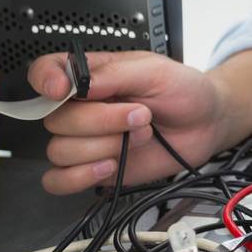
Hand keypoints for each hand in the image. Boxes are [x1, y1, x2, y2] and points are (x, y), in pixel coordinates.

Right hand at [28, 50, 229, 194]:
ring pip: (59, 150)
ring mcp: (86, 140)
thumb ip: (114, 75)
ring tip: (139, 136)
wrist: (207, 124)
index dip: (44, 80)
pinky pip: (58, 180)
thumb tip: (76, 82)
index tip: (62, 89)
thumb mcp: (155, 71)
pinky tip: (110, 166)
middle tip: (140, 115)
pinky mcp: (94, 169)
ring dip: (104, 146)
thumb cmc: (183, 91)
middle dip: (101, 120)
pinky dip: (79, 177)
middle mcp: (81, 108)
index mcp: (90, 76)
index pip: (45, 71)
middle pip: (56, 120)